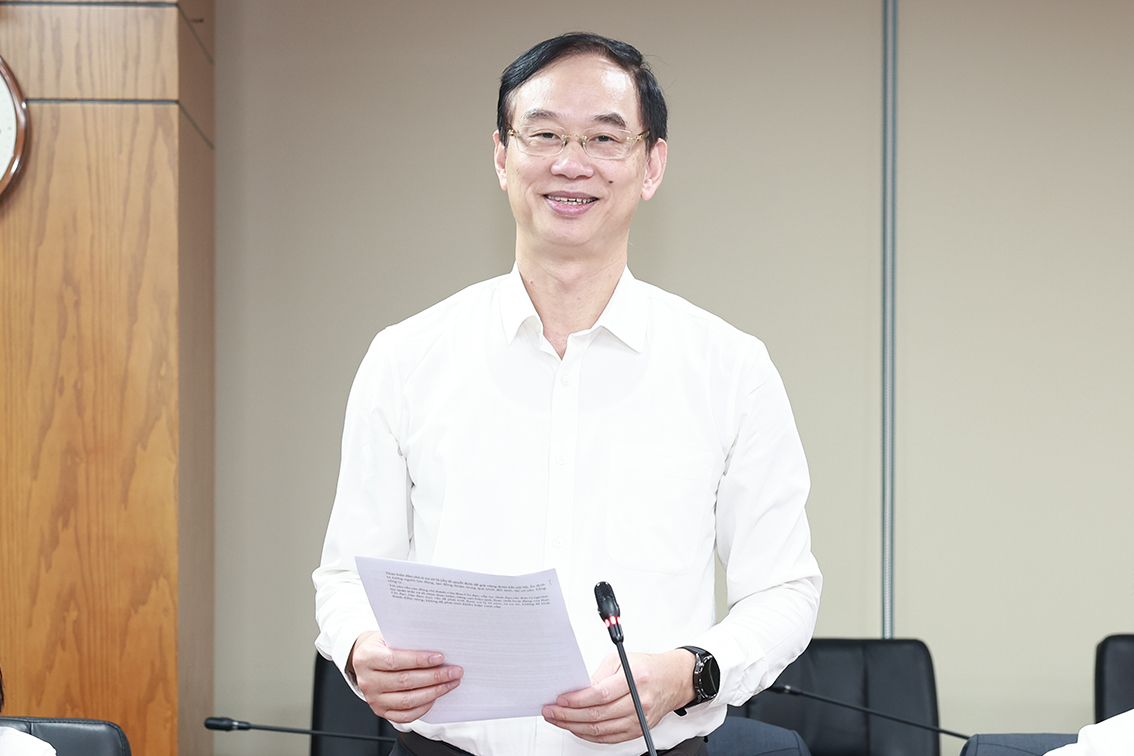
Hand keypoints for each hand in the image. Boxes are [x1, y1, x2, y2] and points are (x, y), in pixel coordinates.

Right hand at [348, 631, 462, 722]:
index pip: (394, 661)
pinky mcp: (380, 711)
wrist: (365, 659)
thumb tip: (436, 645)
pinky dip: (423, 707)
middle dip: (434, 677)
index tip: (440, 658)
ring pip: (407, 700)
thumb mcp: (389, 635)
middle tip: (454, 671)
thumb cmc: (381, 645)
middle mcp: (367, 681)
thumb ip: (407, 641)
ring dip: (433, 692)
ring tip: (450, 683)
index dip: (419, 660)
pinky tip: (435, 696)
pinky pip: (405, 715)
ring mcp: (373, 699)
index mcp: (367, 658)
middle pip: (404, 682)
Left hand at [541, 649, 694, 743]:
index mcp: (635, 679)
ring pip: (600, 730)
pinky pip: (608, 738)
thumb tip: (577, 689)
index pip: (600, 694)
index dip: (577, 699)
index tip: (560, 700)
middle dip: (569, 715)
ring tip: (558, 720)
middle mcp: (639, 702)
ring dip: (574, 726)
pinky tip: (576, 728)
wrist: (672, 681)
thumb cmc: (646, 668)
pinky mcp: (637, 730)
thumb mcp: (621, 660)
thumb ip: (599, 675)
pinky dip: (589, 735)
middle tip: (551, 711)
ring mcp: (639, 719)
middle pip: (597, 715)